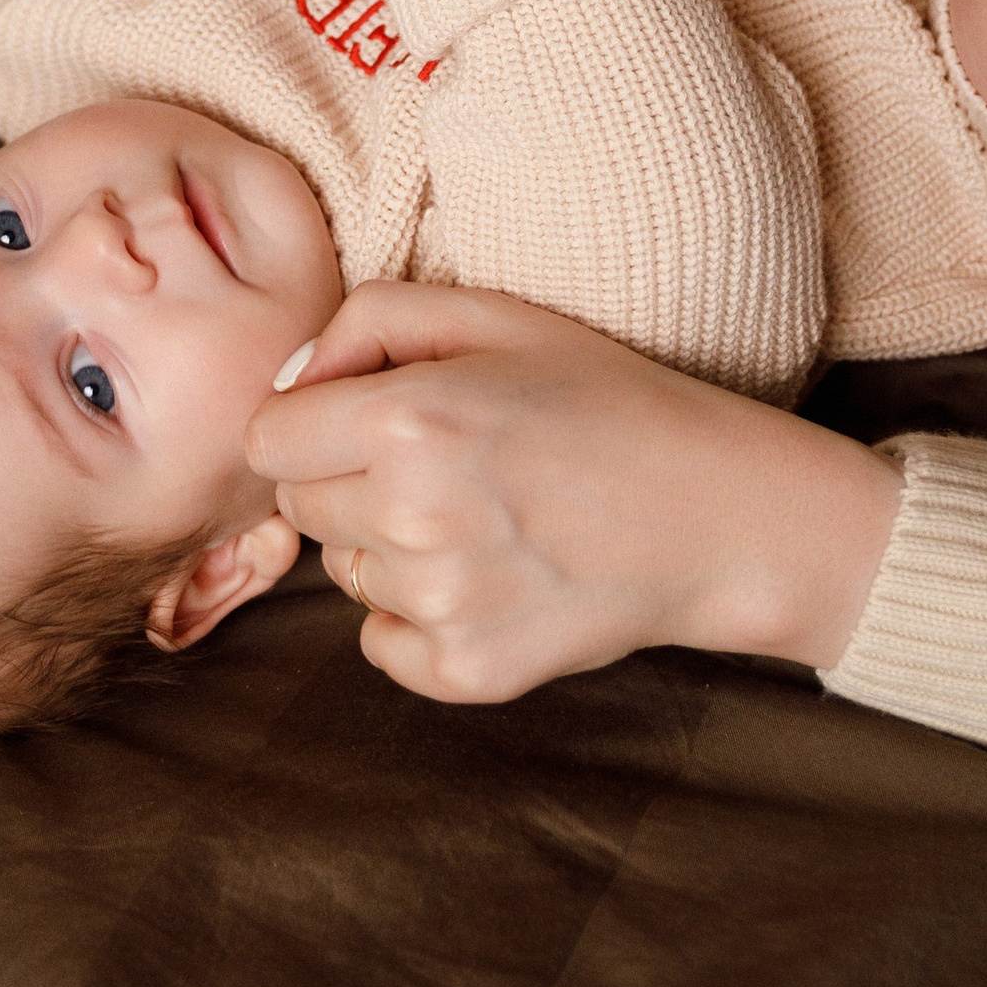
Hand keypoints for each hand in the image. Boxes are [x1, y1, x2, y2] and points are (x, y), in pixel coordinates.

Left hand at [246, 288, 899, 701]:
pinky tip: (488, 578)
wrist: (718, 514)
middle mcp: (412, 515)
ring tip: (481, 519)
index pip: (268, 439)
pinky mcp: (467, 670)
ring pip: (344, 574)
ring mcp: (441, 604)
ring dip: (388, 548)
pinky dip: (416, 619)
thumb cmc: (606, 400)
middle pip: (300, 510)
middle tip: (439, 467)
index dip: (310, 424)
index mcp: (409, 419)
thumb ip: (369, 320)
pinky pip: (380, 644)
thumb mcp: (494, 315)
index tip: (363, 422)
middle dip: (347, 483)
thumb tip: (291, 380)